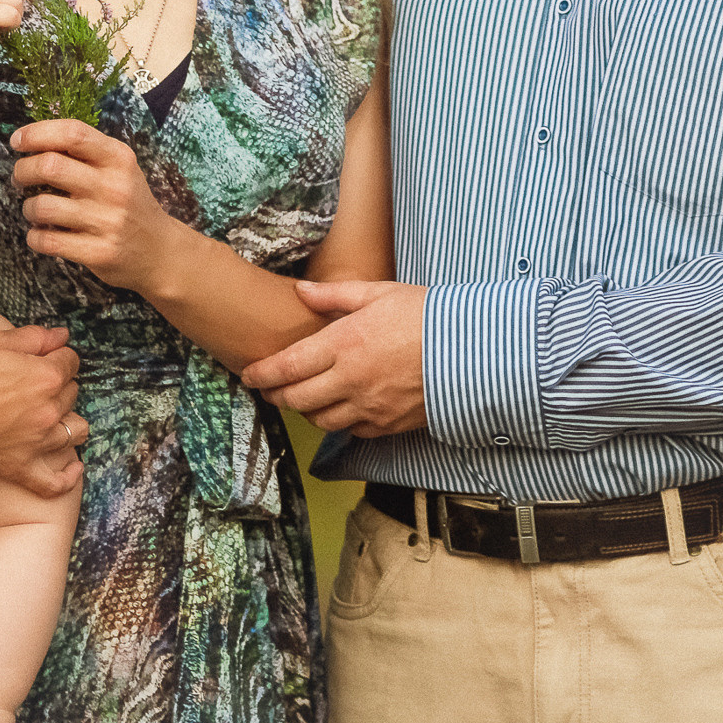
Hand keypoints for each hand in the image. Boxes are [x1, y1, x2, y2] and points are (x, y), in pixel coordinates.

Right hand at [0, 322, 84, 496]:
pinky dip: (66, 476)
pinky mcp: (18, 468)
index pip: (71, 360)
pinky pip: (54, 482)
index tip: (43, 356)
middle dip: (59, 382)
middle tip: (35, 380)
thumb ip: (33, 338)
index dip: (56, 355)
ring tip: (50, 413)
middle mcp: (47, 411)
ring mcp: (34, 443)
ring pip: (73, 431)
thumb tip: (62, 336)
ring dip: (66, 418)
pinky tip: (70, 467)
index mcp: (45, 376)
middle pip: (71, 393)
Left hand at [11, 118, 187, 291]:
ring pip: (42, 206)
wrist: (159, 252)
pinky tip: (42, 234)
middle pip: (49, 166)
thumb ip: (84, 151)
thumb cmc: (128, 203)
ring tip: (34, 210)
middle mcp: (115, 187)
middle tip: (20, 178)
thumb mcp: (119, 168)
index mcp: (119, 159)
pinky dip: (34, 237)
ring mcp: (107, 221)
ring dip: (27, 208)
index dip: (37, 133)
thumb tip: (31, 140)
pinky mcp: (99, 252)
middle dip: (23, 170)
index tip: (18, 141)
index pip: (72, 133)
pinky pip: (47, 241)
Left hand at [241, 278, 429, 436]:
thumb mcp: (379, 293)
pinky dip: (340, 421)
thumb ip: (333, 295)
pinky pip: (352, 431)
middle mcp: (351, 379)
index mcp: (344, 343)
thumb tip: (300, 291)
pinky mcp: (388, 424)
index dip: (262, 374)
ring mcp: (370, 406)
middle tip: (269, 389)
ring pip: (321, 420)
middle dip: (276, 396)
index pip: (287, 367)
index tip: (248, 375)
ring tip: (304, 398)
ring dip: (306, 411)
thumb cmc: (426, 315)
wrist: (473, 351)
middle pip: (297, 399)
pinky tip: (341, 407)